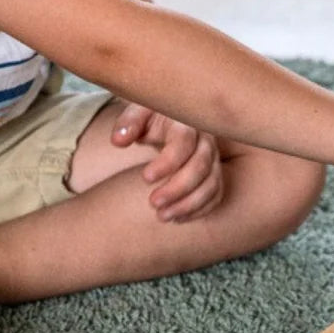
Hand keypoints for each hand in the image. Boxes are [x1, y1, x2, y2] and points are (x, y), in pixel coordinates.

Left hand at [112, 104, 222, 221]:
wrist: (173, 121)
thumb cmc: (154, 117)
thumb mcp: (139, 113)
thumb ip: (129, 123)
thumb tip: (118, 140)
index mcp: (187, 124)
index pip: (183, 144)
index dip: (167, 164)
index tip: (145, 178)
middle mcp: (206, 142)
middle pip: (200, 169)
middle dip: (177, 190)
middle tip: (153, 203)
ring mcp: (214, 161)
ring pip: (210, 186)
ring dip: (187, 205)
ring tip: (162, 216)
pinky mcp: (215, 176)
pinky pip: (215, 197)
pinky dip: (198, 211)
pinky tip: (176, 219)